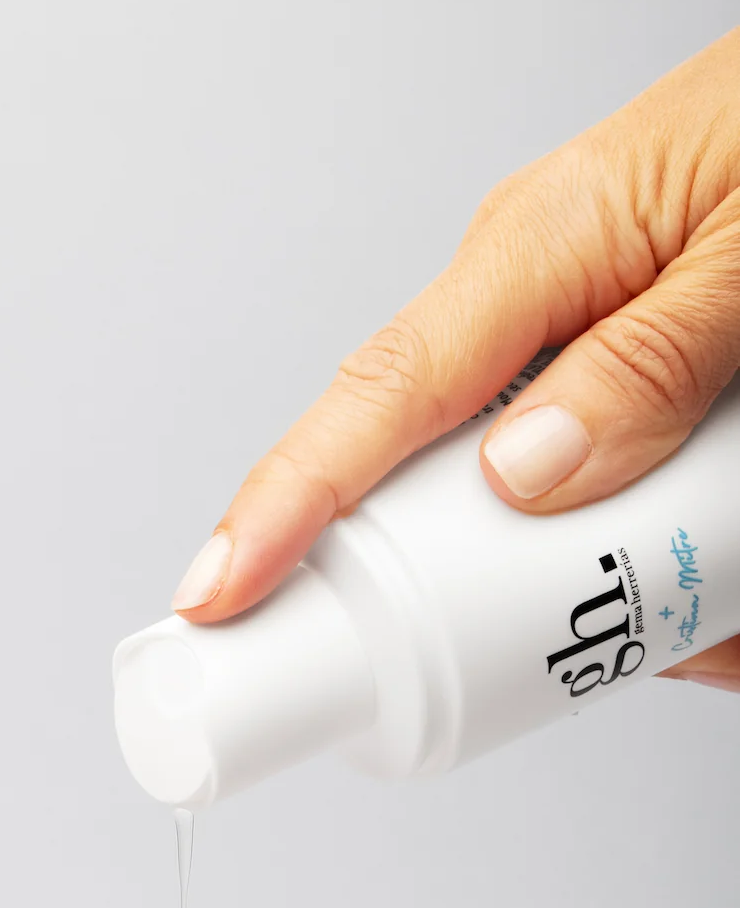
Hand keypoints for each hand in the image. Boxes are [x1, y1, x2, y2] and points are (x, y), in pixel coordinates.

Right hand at [171, 25, 739, 692]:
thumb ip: (647, 360)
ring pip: (508, 504)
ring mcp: (555, 334)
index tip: (218, 593)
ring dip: (580, 578)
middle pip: (420, 477)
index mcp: (538, 248)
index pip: (379, 396)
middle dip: (461, 587)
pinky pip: (579, 482)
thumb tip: (522, 475)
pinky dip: (636, 547)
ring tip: (707, 622)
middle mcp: (524, 294)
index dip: (285, 504)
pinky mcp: (597, 363)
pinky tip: (718, 579)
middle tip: (537, 659)